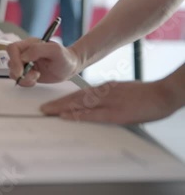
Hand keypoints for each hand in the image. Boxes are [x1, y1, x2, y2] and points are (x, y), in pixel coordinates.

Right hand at [7, 38, 80, 86]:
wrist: (69, 68)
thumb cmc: (65, 57)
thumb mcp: (55, 50)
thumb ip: (38, 50)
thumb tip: (24, 57)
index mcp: (29, 44)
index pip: (13, 49)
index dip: (14, 60)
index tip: (21, 70)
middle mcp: (25, 53)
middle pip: (10, 62)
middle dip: (19, 72)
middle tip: (33, 76)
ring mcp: (25, 64)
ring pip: (13, 72)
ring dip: (24, 78)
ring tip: (37, 76)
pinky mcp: (27, 74)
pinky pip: (19, 80)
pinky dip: (26, 83)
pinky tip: (36, 80)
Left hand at [41, 80, 179, 123]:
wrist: (162, 94)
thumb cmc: (144, 95)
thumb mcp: (122, 91)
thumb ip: (107, 95)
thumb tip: (93, 102)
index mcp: (105, 88)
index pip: (80, 94)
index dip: (64, 99)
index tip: (52, 103)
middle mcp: (103, 93)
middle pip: (75, 98)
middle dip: (58, 103)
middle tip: (42, 108)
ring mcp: (108, 102)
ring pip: (79, 104)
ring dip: (62, 108)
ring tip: (47, 111)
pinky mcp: (115, 113)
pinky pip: (92, 114)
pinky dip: (77, 115)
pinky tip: (66, 116)